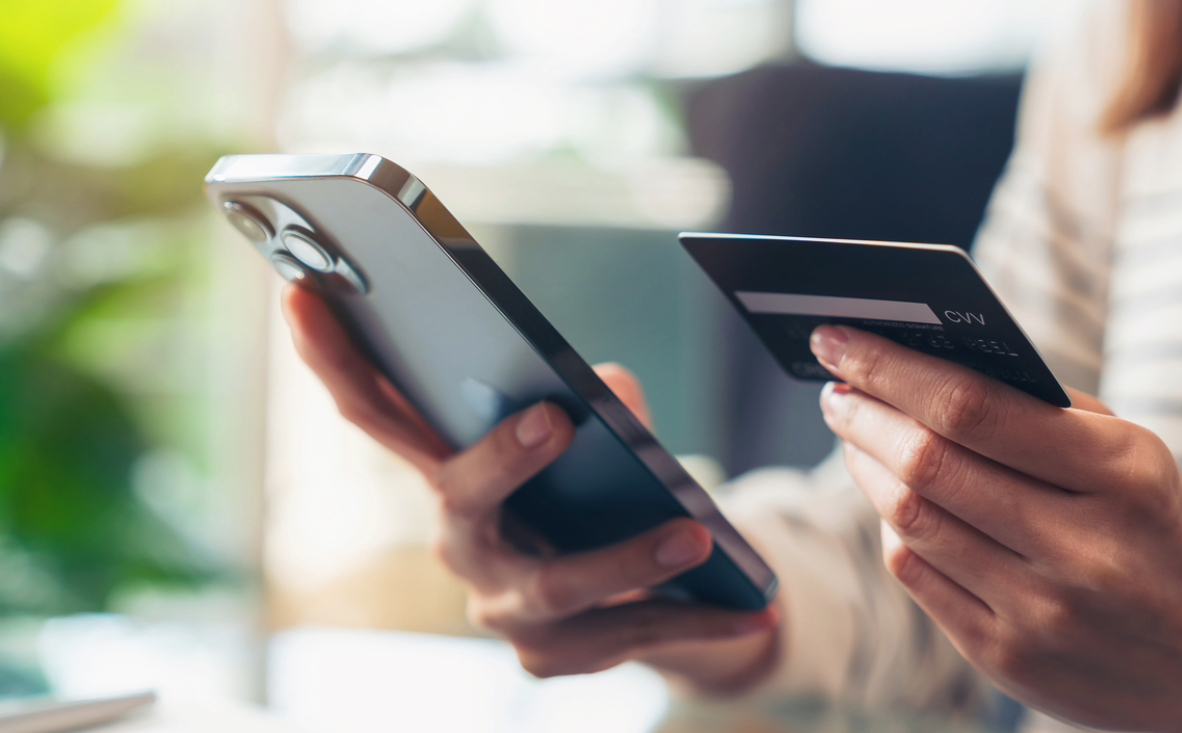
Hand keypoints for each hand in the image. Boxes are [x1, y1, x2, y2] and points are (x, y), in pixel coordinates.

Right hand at [282, 286, 777, 688]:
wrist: (641, 593)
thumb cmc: (598, 490)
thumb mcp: (600, 436)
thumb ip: (599, 403)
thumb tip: (609, 391)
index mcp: (450, 471)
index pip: (377, 411)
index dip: (334, 356)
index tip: (304, 292)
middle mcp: (459, 540)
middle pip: (458, 497)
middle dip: (501, 459)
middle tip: (556, 419)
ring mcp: (501, 608)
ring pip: (555, 585)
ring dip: (627, 558)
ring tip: (694, 535)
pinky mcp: (553, 657)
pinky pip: (624, 635)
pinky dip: (695, 617)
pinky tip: (755, 603)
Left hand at [810, 325, 1181, 731]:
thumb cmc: (1155, 527)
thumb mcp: (1130, 454)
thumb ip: (1037, 409)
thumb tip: (917, 363)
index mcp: (1121, 473)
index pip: (972, 407)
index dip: (890, 369)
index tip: (839, 339)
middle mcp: (1082, 548)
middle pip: (928, 466)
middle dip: (863, 415)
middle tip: (835, 386)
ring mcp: (1042, 612)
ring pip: (911, 521)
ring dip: (866, 467)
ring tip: (853, 433)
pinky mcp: (1009, 660)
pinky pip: (917, 576)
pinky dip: (894, 527)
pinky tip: (891, 499)